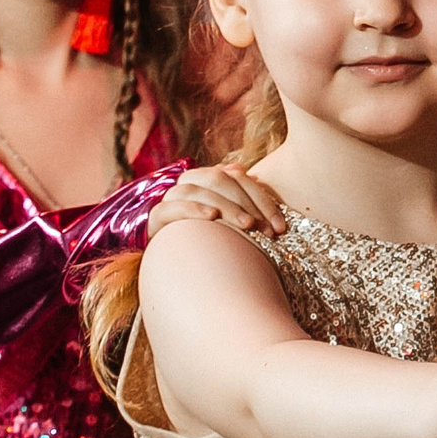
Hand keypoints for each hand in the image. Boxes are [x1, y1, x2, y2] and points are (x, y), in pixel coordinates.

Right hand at [149, 165, 285, 235]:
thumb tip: (252, 175)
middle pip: (219, 180)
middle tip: (266, 230)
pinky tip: (211, 217)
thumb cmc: (211, 238)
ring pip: (197, 190)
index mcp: (208, 177)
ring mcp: (171, 198)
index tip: (280, 227)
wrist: (175, 262)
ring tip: (246, 225)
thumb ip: (242, 198)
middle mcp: (189, 182)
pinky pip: (171, 207)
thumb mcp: (233, 220)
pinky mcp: (156, 217)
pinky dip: (193, 208)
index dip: (262, 199)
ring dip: (225, 206)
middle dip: (247, 204)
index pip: (238, 177)